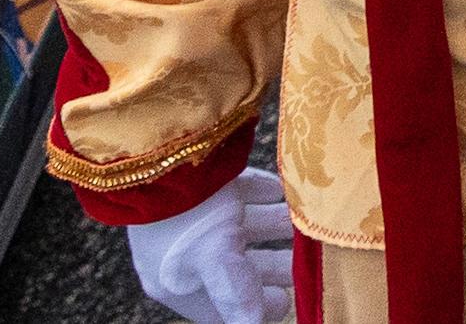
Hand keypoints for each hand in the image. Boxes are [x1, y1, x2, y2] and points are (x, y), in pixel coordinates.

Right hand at [130, 166, 290, 323]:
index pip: (223, 306)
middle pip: (239, 268)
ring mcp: (197, 217)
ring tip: (304, 227)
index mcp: (179, 281)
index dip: (254, 307)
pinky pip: (241, 191)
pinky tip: (283, 192)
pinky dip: (265, 193)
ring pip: (245, 228)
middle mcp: (187, 252)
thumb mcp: (214, 261)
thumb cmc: (184, 219)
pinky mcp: (207, 184)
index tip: (286, 300)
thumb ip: (238, 294)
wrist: (158, 158)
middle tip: (307, 266)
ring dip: (275, 226)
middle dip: (274, 267)